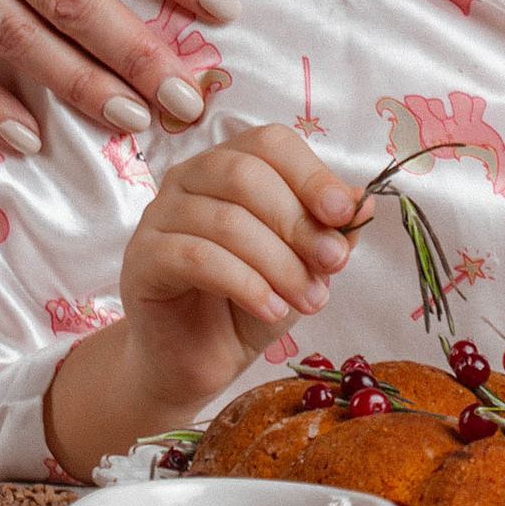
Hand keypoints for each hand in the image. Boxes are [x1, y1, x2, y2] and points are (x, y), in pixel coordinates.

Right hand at [118, 125, 360, 421]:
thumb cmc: (246, 304)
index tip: (344, 214)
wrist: (193, 362)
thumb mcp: (301, 266)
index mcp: (229, 163)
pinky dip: (244, 283)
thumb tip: (362, 201)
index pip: (270, 143)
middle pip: (247, 175)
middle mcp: (189, 177)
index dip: (311, 174)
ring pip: (226, 220)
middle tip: (333, 266)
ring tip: (309, 301)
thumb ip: (327, 232)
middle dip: (299, 223)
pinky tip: (271, 310)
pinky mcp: (142, 259)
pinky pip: (196, 257)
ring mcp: (159, 215)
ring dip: (279, 263)